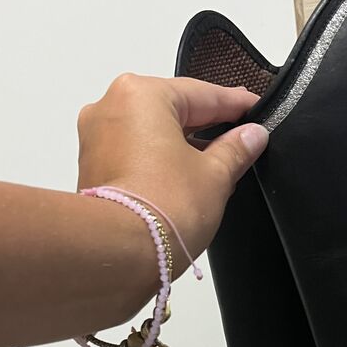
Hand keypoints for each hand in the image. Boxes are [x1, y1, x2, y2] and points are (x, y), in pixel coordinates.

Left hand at [77, 74, 267, 275]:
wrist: (120, 252)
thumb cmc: (160, 210)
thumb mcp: (215, 176)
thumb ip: (236, 149)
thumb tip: (252, 136)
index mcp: (141, 94)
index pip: (202, 94)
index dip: (235, 104)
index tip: (254, 108)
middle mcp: (111, 108)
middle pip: (172, 110)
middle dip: (207, 127)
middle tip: (240, 137)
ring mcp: (96, 139)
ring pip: (151, 132)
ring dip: (183, 146)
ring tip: (216, 166)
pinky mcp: (92, 168)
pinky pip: (135, 153)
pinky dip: (159, 161)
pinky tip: (184, 179)